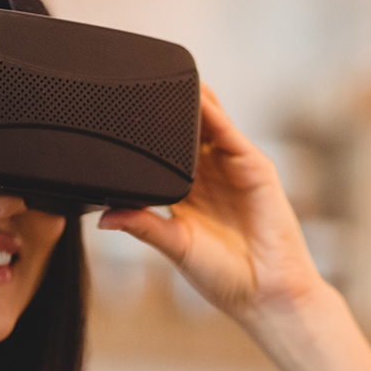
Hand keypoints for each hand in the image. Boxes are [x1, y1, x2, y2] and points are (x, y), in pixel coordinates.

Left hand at [97, 85, 328, 329]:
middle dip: (167, 109)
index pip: (162, 155)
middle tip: (136, 82)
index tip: (118, 115)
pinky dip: (215, 115)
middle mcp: (211, 177)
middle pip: (186, 131)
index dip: (145, 136)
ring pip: (209, 124)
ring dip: (191, 102)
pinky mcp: (256, 168)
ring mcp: (235, 169)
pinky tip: (198, 99)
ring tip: (166, 76)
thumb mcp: (174, 246)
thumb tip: (102, 218)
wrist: (267, 294)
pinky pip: (231, 134)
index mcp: (188, 196)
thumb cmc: (225, 278)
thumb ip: (142, 226)